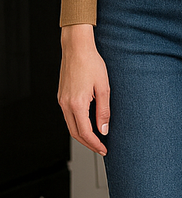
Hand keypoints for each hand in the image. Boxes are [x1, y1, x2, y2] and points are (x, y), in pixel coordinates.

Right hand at [58, 24, 109, 155]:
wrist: (76, 48)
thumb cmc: (91, 64)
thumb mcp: (104, 88)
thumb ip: (104, 111)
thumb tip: (104, 129)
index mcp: (76, 104)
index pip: (85, 132)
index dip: (95, 144)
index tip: (104, 149)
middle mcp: (65, 104)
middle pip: (75, 133)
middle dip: (88, 144)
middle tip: (101, 149)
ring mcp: (61, 100)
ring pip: (70, 126)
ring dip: (82, 135)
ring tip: (96, 139)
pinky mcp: (61, 96)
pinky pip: (68, 116)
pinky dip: (77, 124)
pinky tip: (87, 125)